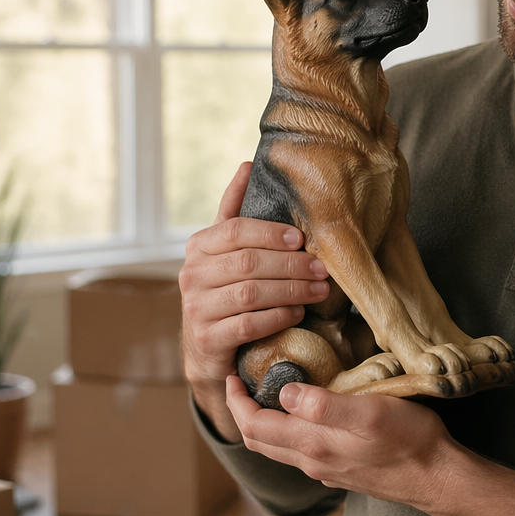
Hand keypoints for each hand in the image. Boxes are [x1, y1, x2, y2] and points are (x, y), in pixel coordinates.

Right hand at [179, 163, 330, 441]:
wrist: (209, 351)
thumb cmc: (226, 291)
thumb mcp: (227, 251)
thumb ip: (234, 211)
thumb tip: (247, 164)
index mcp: (198, 247)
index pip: (234, 230)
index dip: (269, 232)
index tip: (300, 238)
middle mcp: (191, 275)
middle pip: (248, 262)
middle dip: (291, 265)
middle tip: (323, 268)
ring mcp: (196, 309)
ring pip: (251, 293)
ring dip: (291, 290)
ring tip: (319, 290)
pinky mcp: (207, 340)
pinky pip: (248, 324)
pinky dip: (278, 317)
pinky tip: (298, 313)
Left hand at [226, 374, 453, 505]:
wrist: (438, 479)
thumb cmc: (410, 441)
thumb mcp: (370, 413)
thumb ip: (324, 405)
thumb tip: (284, 393)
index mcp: (312, 445)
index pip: (254, 425)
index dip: (235, 401)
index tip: (233, 374)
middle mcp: (312, 462)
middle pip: (259, 439)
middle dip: (242, 410)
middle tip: (243, 380)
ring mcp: (326, 469)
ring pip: (278, 448)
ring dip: (264, 421)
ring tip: (268, 391)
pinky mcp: (341, 471)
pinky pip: (300, 452)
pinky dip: (288, 431)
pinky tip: (304, 412)